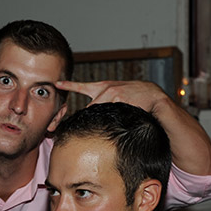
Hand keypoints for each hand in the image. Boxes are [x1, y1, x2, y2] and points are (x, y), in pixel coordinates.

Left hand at [55, 79, 169, 112]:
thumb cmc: (134, 98)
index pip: (82, 86)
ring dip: (101, 121)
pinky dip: (110, 120)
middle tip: (86, 127)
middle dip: (88, 119)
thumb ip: (104, 103)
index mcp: (103, 87)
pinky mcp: (119, 100)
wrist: (152, 95)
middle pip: (89, 109)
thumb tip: (92, 116)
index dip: (68, 85)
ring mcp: (111, 94)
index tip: (57, 84)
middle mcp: (105, 89)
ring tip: (110, 123)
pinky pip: (108, 115)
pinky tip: (117, 119)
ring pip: (98, 113)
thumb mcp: (117, 95)